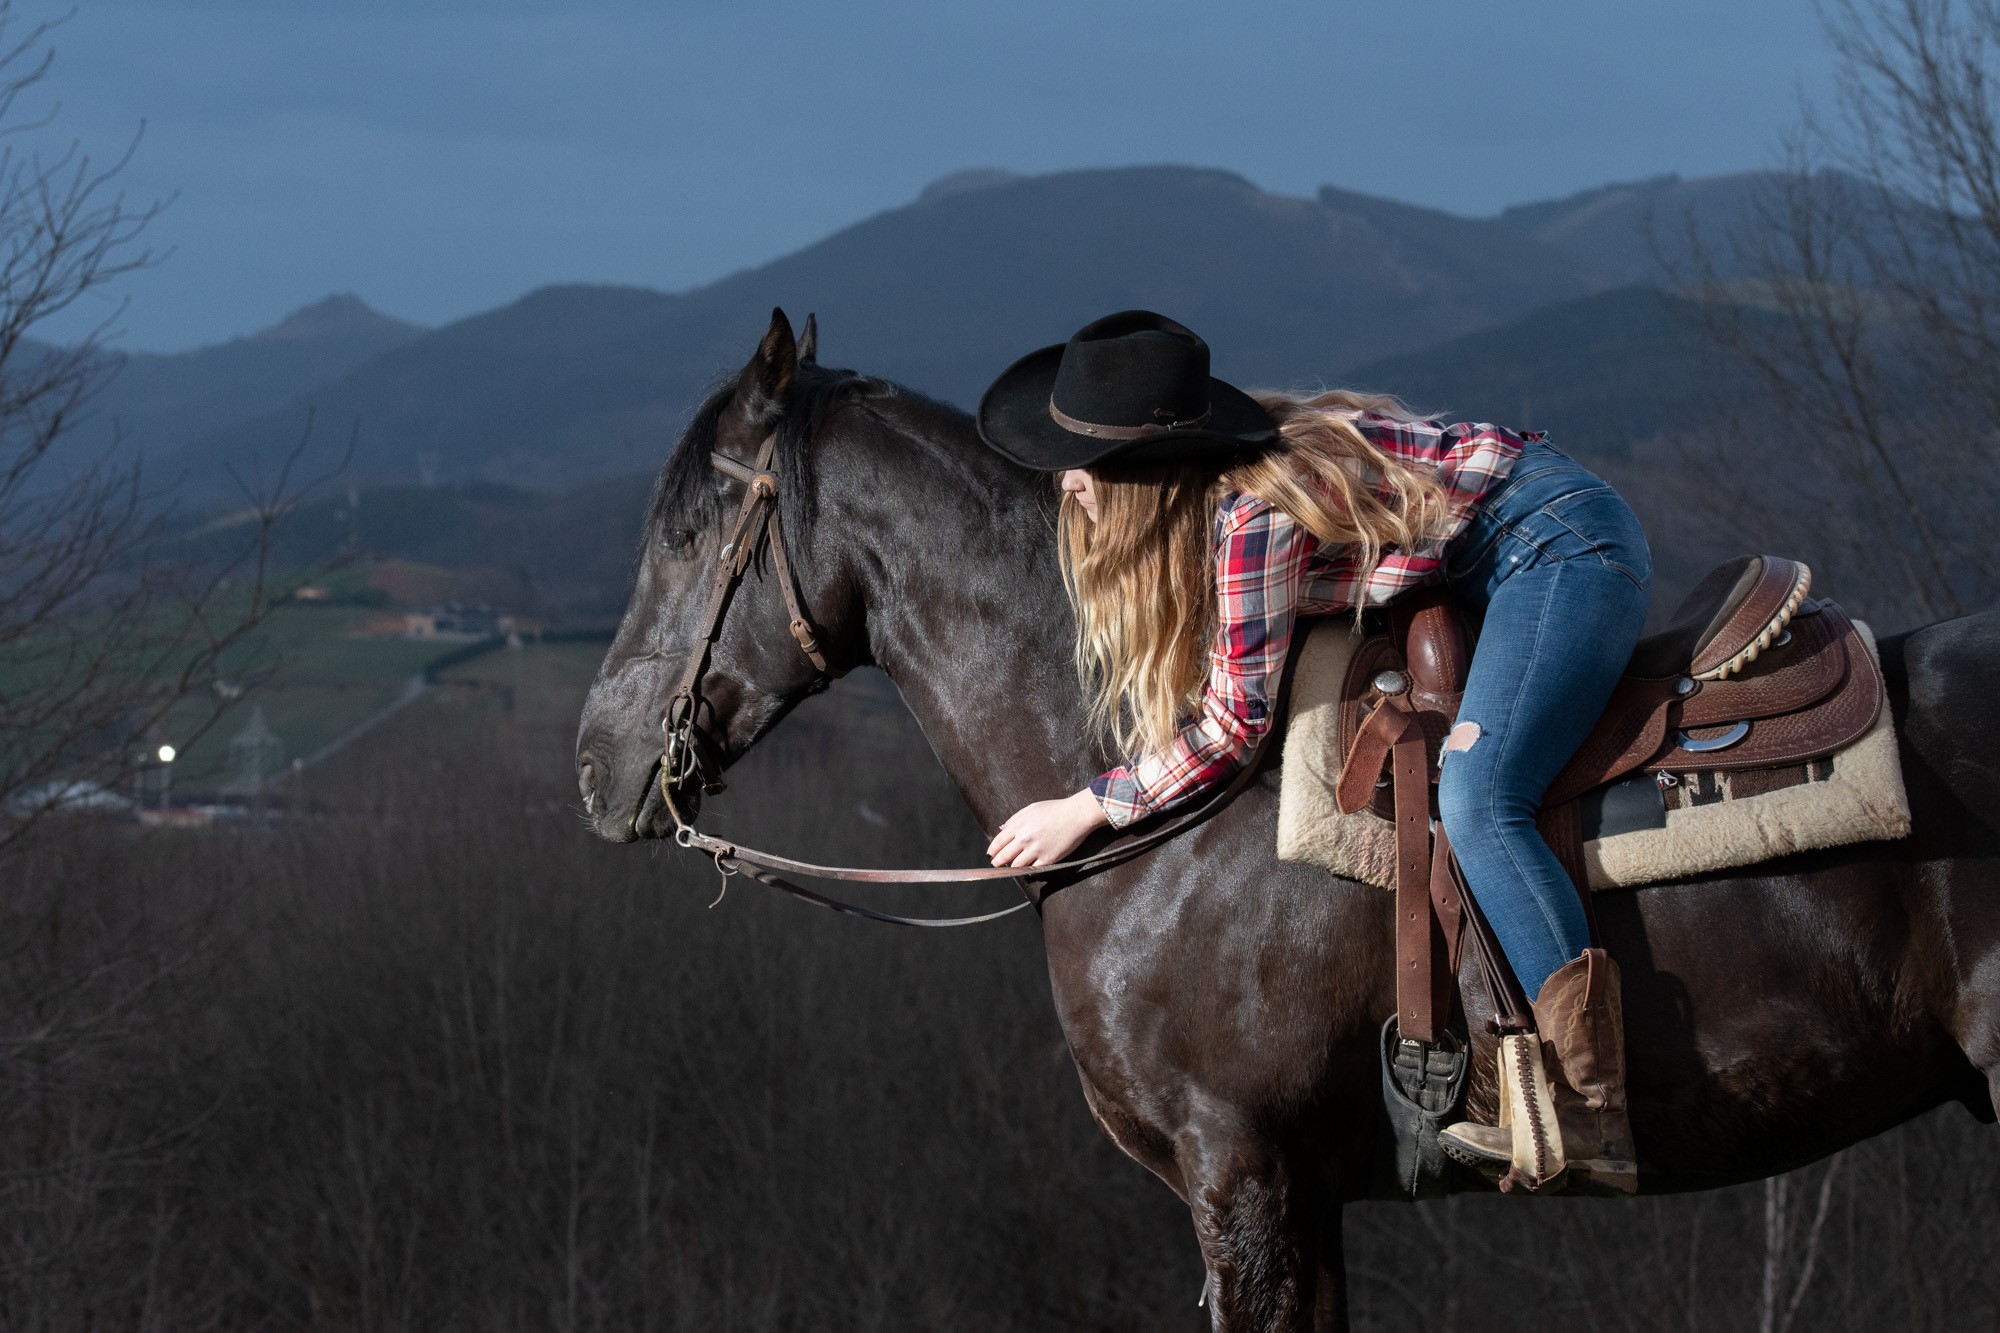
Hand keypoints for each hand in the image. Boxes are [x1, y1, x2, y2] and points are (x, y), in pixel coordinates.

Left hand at [987, 789, 1109, 867]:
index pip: (998, 842)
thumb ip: (1014, 819)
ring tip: (1014, 865)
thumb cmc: (1055, 809)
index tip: (991, 855)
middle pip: (1004, 856)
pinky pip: (1033, 870)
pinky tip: (1029, 869)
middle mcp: (1025, 839)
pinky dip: (1029, 871)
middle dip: (998, 862)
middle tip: (996, 865)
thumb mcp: (1031, 808)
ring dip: (1014, 867)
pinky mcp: (1048, 859)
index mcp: (1019, 826)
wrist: (1077, 815)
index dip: (992, 851)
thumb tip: (1001, 828)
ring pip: (1017, 866)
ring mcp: (1036, 850)